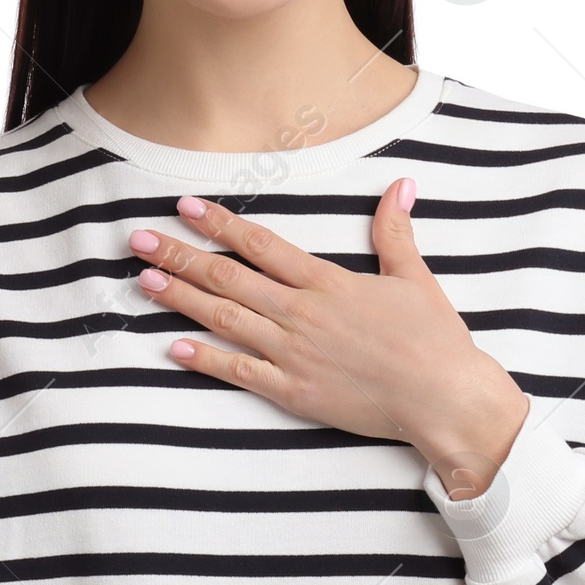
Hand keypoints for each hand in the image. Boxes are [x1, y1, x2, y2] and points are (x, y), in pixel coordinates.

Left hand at [126, 181, 530, 494]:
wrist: (445, 399)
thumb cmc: (434, 340)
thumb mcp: (415, 277)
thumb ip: (395, 231)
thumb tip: (400, 185)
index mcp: (328, 282)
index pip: (262, 245)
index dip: (220, 224)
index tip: (186, 207)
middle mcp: (303, 314)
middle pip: (230, 278)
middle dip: (182, 255)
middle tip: (140, 238)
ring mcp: (295, 354)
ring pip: (226, 320)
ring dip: (181, 299)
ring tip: (145, 280)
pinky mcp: (295, 392)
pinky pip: (241, 372)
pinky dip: (206, 359)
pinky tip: (173, 346)